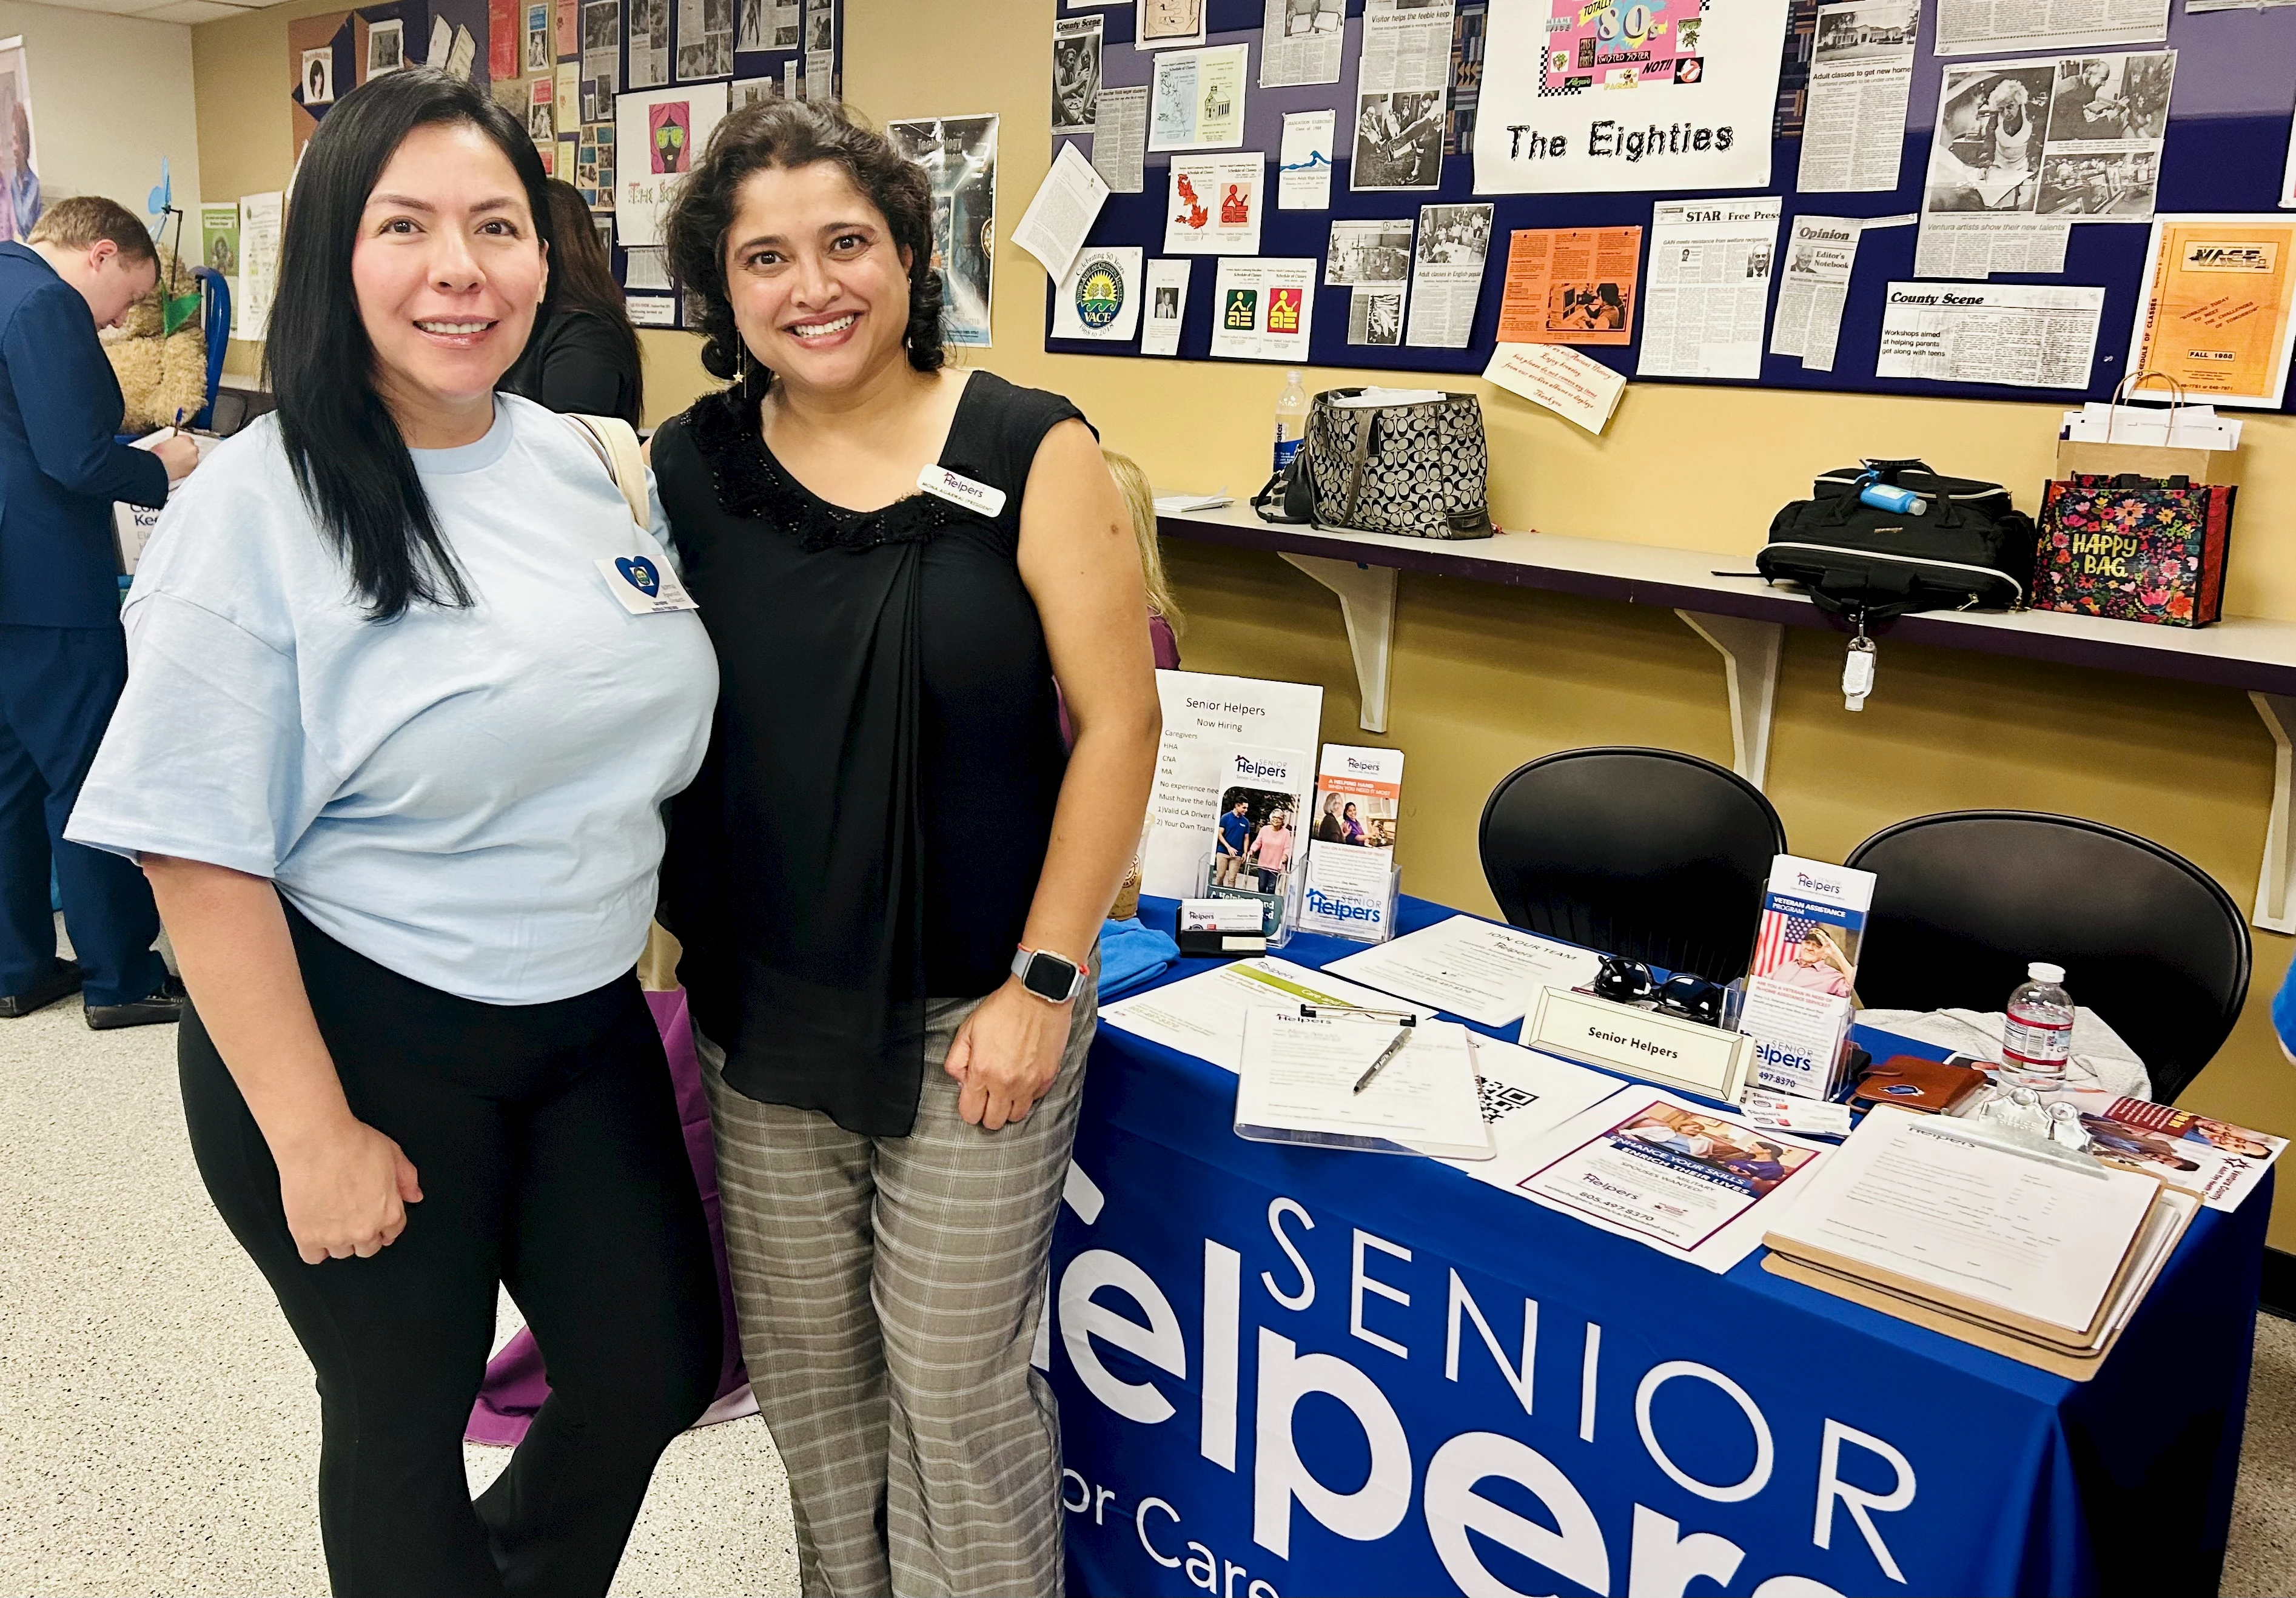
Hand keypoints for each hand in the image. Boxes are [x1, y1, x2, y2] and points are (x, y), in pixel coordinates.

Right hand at [154, 434, 201, 479]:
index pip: (188, 440)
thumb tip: (174, 447)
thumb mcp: (164, 443)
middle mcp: (192, 448)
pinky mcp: (193, 469)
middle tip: (178, 456)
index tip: (180, 447)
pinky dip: (186, 468)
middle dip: (187, 452)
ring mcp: (194, 459)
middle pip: (192, 449)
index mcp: (185, 439)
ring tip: (176, 463)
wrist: (158, 466)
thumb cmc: (158, 455)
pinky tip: (178, 468)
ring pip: (193, 459)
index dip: (183, 445)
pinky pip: (191, 467)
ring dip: (187, 460)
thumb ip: (174, 444)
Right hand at [276, 1120, 422, 1263]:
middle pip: (368, 1247)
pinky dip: (314, 1248)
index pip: (392, 1233)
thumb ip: (407, 1179)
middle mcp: (365, 1230)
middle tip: (352, 1217)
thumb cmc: (352, 1144)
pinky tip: (314, 1233)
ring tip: (331, 1219)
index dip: (383, 1225)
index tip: (374, 1219)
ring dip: (338, 1241)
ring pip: (341, 1252)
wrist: (317, 1142)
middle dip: (363, 1235)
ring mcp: (336, 1236)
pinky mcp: (308, 1237)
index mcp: (389, 1212)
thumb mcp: (393, 1155)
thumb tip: (414, 1195)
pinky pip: (313, 1257)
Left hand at [943, 978, 1071, 1130]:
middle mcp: (1007, 1083)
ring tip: (1006, 1090)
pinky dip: (1027, 1094)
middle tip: (988, 1096)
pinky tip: (1022, 1078)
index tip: (971, 1099)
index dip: (968, 1108)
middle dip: (987, 1112)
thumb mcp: (967, 1029)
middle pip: (993, 1122)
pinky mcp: (1047, 1078)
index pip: (970, 1113)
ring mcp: (1029, 1083)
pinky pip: (1034, 1100)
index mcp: (983, 1072)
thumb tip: (961, 1081)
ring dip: (1008, 1107)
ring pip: (1016, 1116)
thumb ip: (956, 1060)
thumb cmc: (1004, 1008)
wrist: (1038, 994)